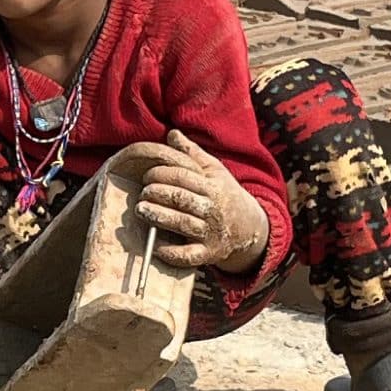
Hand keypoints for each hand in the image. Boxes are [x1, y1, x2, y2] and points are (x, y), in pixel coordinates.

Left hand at [134, 130, 269, 274]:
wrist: (249, 227)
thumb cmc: (225, 195)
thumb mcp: (214, 171)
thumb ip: (192, 153)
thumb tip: (172, 134)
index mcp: (213, 187)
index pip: (185, 177)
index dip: (163, 174)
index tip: (146, 176)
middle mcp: (213, 210)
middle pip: (182, 199)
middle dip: (158, 194)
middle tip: (142, 193)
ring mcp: (211, 233)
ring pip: (183, 224)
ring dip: (160, 217)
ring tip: (140, 210)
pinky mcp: (208, 254)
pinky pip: (189, 256)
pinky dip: (172, 253)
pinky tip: (155, 247)